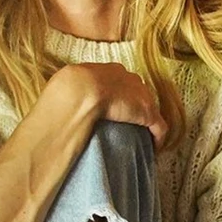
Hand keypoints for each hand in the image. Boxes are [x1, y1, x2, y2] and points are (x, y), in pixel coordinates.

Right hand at [50, 63, 168, 148]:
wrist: (80, 91)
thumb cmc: (69, 88)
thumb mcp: (70, 81)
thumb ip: (75, 87)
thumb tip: (62, 95)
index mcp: (112, 70)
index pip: (121, 82)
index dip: (120, 96)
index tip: (115, 109)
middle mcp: (131, 79)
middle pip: (138, 93)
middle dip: (135, 107)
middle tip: (127, 124)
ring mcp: (142, 96)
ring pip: (150, 110)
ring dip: (146, 123)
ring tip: (140, 138)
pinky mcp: (148, 114)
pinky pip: (159, 128)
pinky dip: (157, 140)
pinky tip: (153, 150)